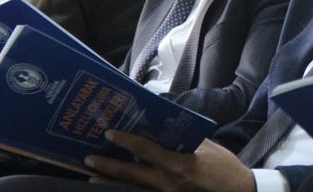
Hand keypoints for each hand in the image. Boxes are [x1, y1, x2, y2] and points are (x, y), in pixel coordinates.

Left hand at [85, 131, 255, 191]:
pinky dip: (127, 187)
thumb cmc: (224, 167)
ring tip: (91, 174)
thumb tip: (166, 128)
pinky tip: (115, 184)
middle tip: (88, 158)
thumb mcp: (207, 147)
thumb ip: (185, 139)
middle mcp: (167, 182)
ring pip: (132, 187)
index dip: (126, 141)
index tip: (109, 133)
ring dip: (110, 180)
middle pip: (130, 174)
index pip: (146, 150)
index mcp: (179, 164)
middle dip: (107, 166)